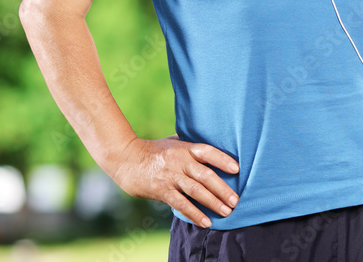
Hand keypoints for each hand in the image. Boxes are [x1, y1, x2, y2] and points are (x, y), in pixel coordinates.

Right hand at [109, 134, 239, 226]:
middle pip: (205, 175)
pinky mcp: (161, 190)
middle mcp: (179, 161)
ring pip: (196, 191)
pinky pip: (181, 204)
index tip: (237, 169)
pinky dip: (194, 213)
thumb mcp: (174, 141)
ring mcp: (170, 176)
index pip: (208, 152)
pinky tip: (206, 222)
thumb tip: (214, 145)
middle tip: (236, 200)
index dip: (222, 160)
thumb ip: (191, 145)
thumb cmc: (154, 150)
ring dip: (213, 202)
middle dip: (223, 189)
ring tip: (227, 211)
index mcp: (185, 148)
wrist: (126, 159)